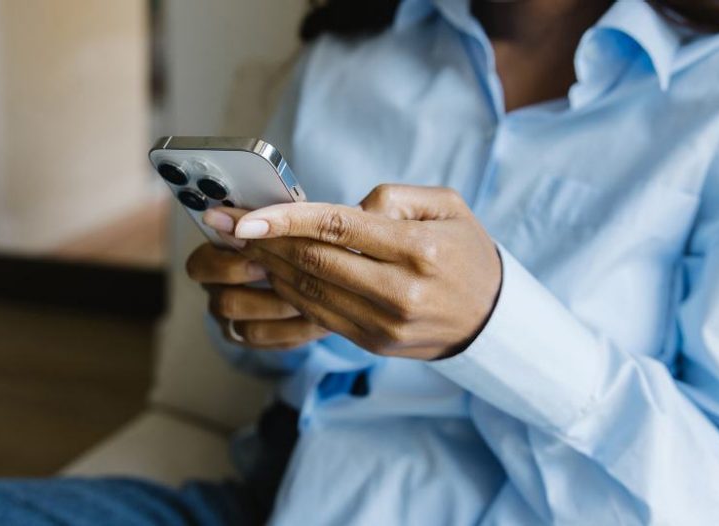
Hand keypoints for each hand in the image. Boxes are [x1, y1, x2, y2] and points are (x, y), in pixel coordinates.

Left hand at [204, 185, 501, 360]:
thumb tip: (344, 209)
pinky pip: (319, 316)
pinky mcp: (372, 342)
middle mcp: (400, 291)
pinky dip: (288, 293)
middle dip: (264, 243)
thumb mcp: (447, 207)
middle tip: (227, 225)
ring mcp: (384, 323)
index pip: (338, 228)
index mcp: (419, 249)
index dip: (285, 221)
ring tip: (240, 247)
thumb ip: (394, 197)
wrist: (492, 319)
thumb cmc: (466, 252)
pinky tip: (270, 273)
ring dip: (269, 269)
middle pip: (315, 262)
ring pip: (310, 293)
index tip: (243, 216)